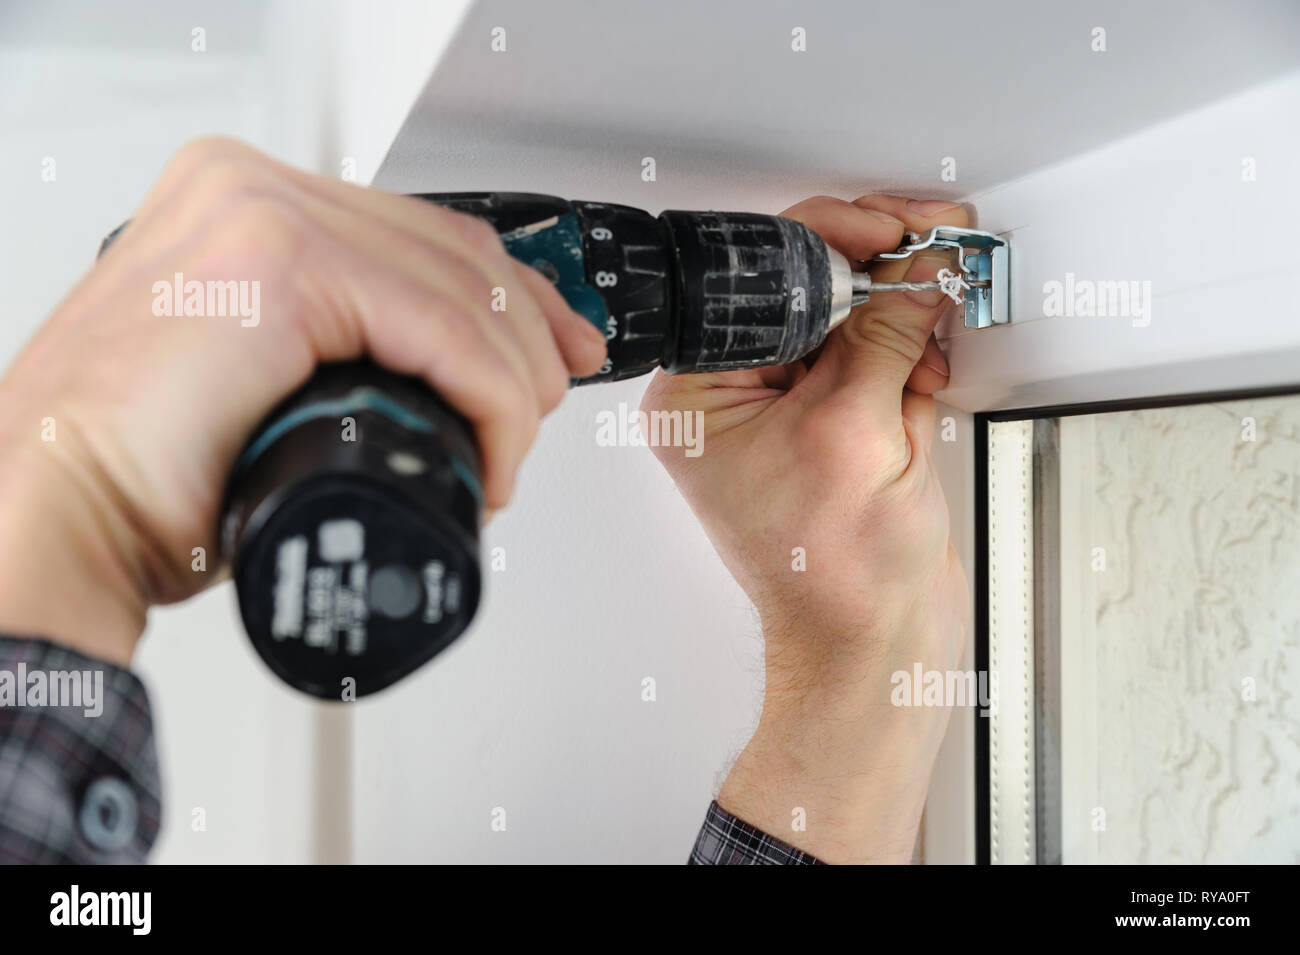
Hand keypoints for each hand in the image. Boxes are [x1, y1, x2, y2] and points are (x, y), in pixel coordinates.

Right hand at [0, 138, 606, 665]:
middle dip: (528, 332)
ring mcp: (261, 211)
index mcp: (239, 202)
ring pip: (461, 290)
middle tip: (549, 402)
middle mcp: (248, 186)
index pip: (415, 233)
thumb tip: (425, 376)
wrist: (61, 518)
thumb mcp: (259, 380)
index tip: (552, 347)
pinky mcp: (280, 262)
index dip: (507, 294)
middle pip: (449, 250)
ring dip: (515, 380)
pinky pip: (445, 330)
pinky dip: (492, 398)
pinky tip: (496, 451)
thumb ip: (329, 347)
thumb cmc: (139, 474)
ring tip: (512, 448)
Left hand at [642, 195, 970, 862]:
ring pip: (849, 324)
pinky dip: (910, 363)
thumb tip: (914, 271)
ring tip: (926, 359)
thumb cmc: (832, 574)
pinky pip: (874, 362)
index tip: (892, 229)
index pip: (758, 281)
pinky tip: (924, 389)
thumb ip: (885, 334)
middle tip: (934, 255)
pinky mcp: (831, 427)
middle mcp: (734, 395)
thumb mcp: (858, 430)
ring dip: (900, 328)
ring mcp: (785, 411)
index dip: (832, 240)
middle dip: (875, 282)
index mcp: (700, 392)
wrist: (871, 645)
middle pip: (807, 294)